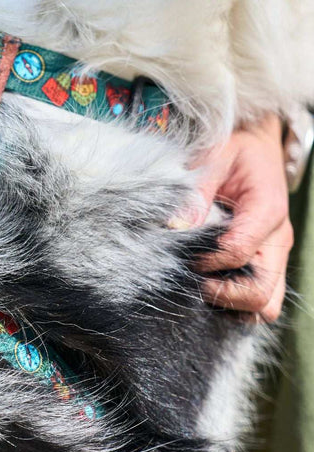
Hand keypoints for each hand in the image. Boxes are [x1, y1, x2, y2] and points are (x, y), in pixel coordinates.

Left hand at [188, 114, 291, 321]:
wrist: (259, 146)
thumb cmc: (235, 150)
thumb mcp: (214, 156)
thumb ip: (196, 192)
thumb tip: (174, 227)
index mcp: (267, 210)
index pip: (237, 253)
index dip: (205, 260)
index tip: (182, 252)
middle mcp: (278, 239)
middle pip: (260, 294)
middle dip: (222, 294)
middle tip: (192, 276)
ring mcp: (276, 255)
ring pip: (267, 305)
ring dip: (233, 303)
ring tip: (204, 282)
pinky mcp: (269, 262)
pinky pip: (264, 299)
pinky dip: (239, 303)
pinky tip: (213, 284)